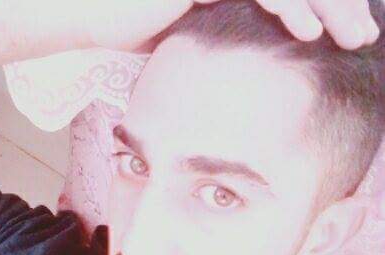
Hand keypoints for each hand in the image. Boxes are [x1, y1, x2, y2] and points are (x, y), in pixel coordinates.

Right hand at [84, 0, 379, 52]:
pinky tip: (309, 34)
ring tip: (353, 38)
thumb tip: (248, 55)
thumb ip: (222, 30)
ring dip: (328, 7)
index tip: (343, 36)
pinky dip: (287, 8)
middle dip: (337, 4)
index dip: (321, 6)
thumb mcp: (189, 31)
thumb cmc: (132, 22)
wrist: (90, 10)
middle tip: (362, 37)